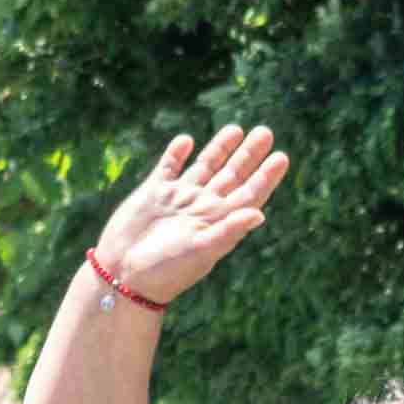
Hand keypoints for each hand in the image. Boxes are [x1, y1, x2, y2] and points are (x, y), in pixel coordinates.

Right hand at [90, 124, 289, 310]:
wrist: (122, 275)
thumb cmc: (165, 270)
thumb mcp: (200, 250)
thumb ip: (228, 231)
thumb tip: (259, 214)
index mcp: (218, 220)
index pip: (250, 193)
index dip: (266, 175)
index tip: (281, 157)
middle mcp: (202, 207)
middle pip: (232, 175)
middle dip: (248, 154)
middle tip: (265, 132)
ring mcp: (178, 198)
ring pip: (204, 167)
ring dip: (219, 148)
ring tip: (235, 129)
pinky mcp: (153, 194)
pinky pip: (168, 168)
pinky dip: (176, 154)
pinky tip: (186, 141)